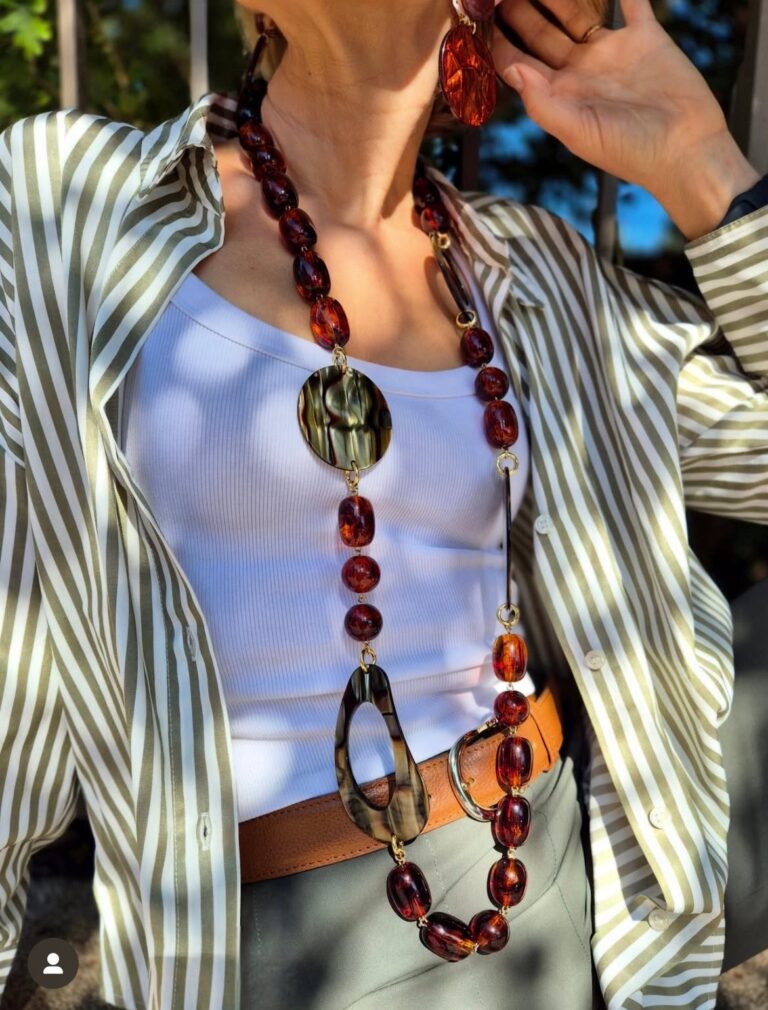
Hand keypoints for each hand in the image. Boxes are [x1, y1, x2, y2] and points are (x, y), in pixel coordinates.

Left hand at [492, 0, 760, 238]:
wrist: (685, 150)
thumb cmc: (629, 152)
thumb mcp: (579, 132)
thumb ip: (543, 103)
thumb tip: (512, 69)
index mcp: (558, 95)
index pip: (517, 63)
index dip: (497, 40)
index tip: (480, 15)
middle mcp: (579, 71)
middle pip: (540, 32)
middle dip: (519, 9)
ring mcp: (610, 53)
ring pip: (576, 11)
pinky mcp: (645, 38)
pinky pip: (630, 2)